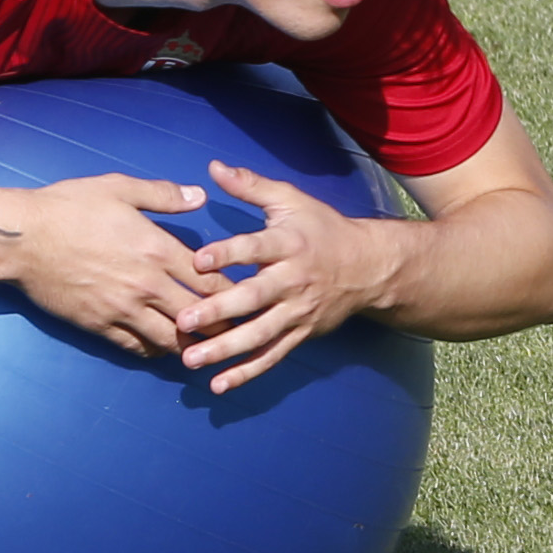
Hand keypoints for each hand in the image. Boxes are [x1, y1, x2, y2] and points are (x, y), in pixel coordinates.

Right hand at [7, 171, 228, 355]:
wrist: (22, 238)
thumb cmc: (69, 206)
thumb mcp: (118, 188)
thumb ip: (163, 195)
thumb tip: (200, 196)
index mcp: (156, 249)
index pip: (209, 279)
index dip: (233, 290)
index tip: (248, 295)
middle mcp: (146, 285)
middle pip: (198, 316)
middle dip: (222, 325)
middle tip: (238, 330)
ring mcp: (123, 310)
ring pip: (171, 340)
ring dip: (191, 345)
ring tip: (206, 347)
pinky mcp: (100, 326)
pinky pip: (137, 347)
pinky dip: (155, 350)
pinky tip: (163, 348)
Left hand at [174, 158, 413, 392]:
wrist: (369, 268)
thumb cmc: (322, 229)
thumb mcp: (290, 201)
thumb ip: (251, 186)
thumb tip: (214, 167)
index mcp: (288, 244)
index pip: (255, 249)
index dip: (228, 254)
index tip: (198, 261)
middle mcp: (292, 281)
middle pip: (253, 298)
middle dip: (218, 312)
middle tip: (184, 321)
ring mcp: (297, 313)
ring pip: (259, 335)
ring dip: (225, 350)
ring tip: (191, 359)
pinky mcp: (301, 334)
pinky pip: (272, 357)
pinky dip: (247, 373)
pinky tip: (219, 385)